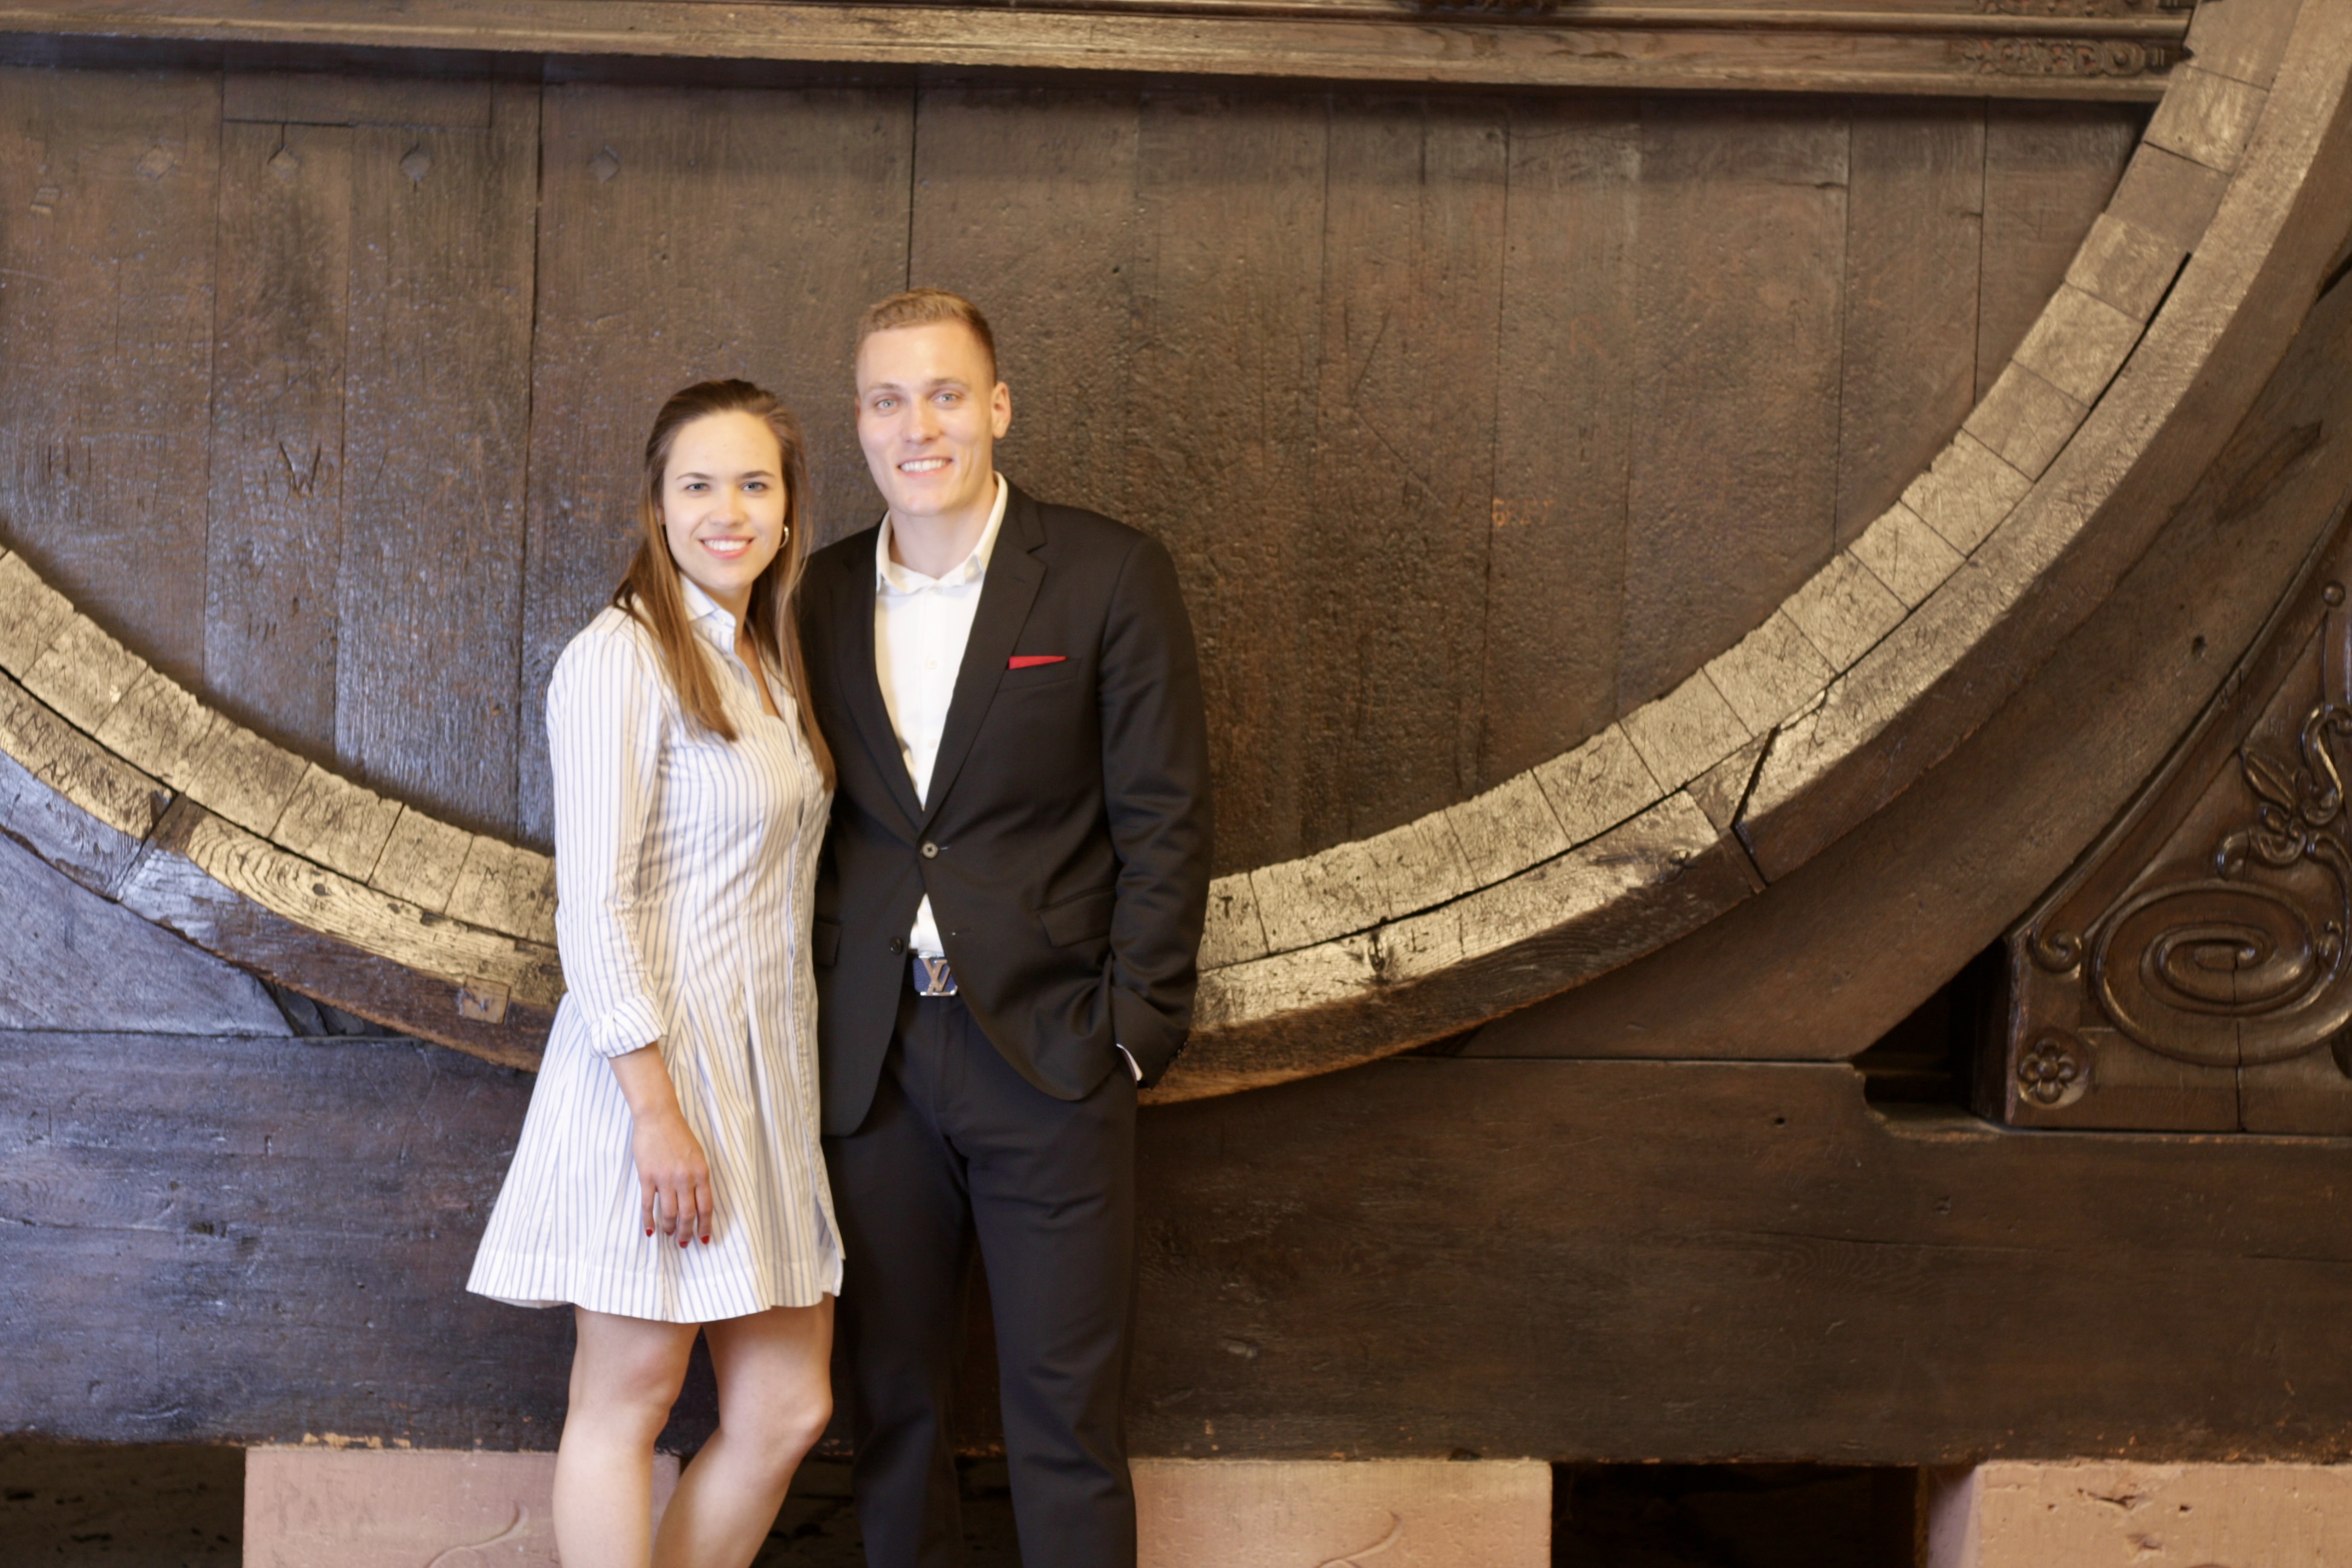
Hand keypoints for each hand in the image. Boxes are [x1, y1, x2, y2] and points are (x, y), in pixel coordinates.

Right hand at [631, 1105, 712, 1247]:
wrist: (658, 1117)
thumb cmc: (679, 1135)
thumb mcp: (698, 1156)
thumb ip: (699, 1178)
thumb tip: (698, 1204)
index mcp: (701, 1173)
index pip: (705, 1207)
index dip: (705, 1226)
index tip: (703, 1239)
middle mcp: (685, 1178)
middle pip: (687, 1214)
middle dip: (686, 1232)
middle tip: (683, 1243)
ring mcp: (665, 1178)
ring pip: (669, 1213)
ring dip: (669, 1228)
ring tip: (669, 1234)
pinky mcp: (647, 1177)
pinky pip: (649, 1205)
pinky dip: (649, 1220)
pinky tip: (650, 1230)